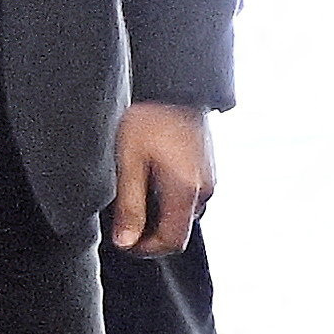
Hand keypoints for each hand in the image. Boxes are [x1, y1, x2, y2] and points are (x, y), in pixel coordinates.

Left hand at [110, 102, 213, 256]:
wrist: (175, 84)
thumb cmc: (149, 118)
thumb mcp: (130, 162)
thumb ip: (129, 206)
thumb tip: (125, 242)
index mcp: (186, 191)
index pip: (172, 242)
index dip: (146, 249)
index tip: (123, 239)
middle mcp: (205, 190)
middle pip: (179, 229)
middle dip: (151, 232)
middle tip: (123, 216)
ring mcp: (210, 178)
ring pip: (185, 213)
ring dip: (161, 214)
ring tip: (136, 193)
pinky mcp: (208, 168)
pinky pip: (190, 196)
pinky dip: (170, 198)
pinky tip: (151, 178)